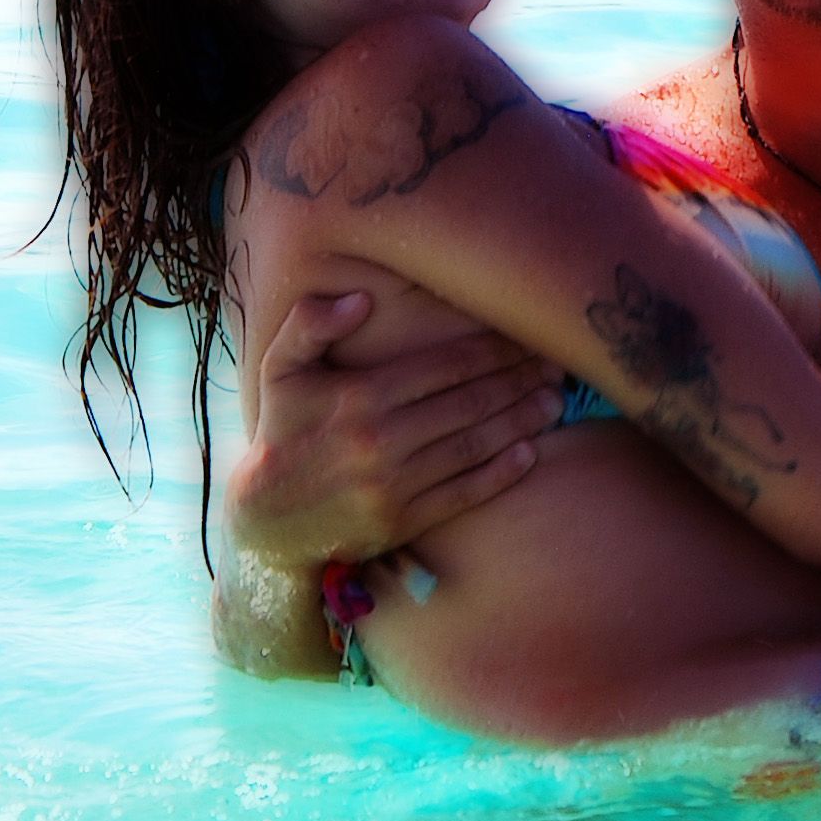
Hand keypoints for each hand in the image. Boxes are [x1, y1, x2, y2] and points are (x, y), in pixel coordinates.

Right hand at [223, 293, 565, 571]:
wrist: (264, 520)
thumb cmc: (281, 430)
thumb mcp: (279, 369)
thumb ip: (310, 324)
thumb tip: (360, 300)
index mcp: (359, 396)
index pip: (445, 365)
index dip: (492, 349)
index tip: (526, 337)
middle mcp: (381, 440)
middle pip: (470, 402)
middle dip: (518, 379)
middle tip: (556, 364)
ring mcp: (394, 484)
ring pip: (474, 444)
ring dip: (520, 421)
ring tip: (553, 401)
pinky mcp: (403, 520)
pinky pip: (465, 492)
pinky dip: (502, 473)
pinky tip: (530, 452)